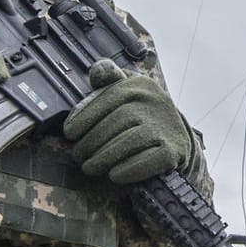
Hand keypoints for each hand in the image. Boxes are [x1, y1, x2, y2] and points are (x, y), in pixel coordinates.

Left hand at [63, 59, 192, 183]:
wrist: (176, 138)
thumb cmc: (139, 115)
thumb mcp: (126, 92)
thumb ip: (108, 81)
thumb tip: (98, 71)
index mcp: (140, 84)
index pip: (109, 97)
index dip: (85, 116)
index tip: (69, 133)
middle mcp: (156, 101)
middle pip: (117, 121)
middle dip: (92, 142)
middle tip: (79, 156)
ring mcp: (167, 126)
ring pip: (129, 141)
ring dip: (104, 158)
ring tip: (90, 167)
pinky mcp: (174, 150)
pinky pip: (148, 161)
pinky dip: (128, 169)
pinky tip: (114, 175)